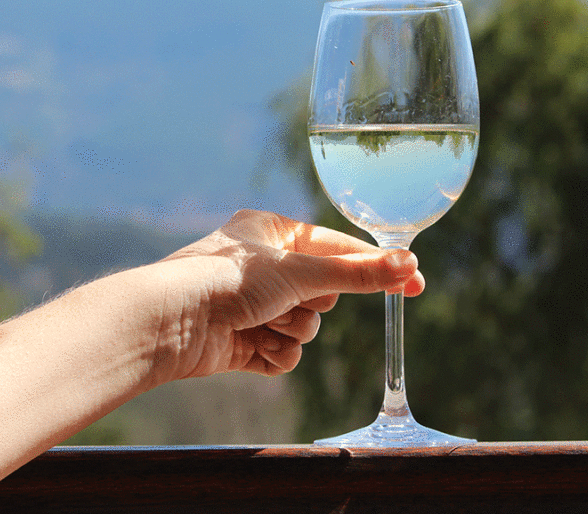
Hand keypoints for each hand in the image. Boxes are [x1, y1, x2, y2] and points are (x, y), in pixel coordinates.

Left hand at [143, 210, 423, 383]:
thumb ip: (357, 274)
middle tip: (289, 300)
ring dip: (292, 331)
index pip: (337, 248)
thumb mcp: (302, 273)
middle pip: (324, 294)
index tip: (416, 284)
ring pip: (306, 327)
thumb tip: (410, 265)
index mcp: (271, 233)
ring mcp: (252, 306)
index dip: (374, 267)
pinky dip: (273, 354)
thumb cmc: (227, 281)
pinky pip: (284, 353)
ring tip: (261, 323)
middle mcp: (262, 267)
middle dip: (312, 305)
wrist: (171, 323)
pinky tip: (249, 346)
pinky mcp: (242, 342)